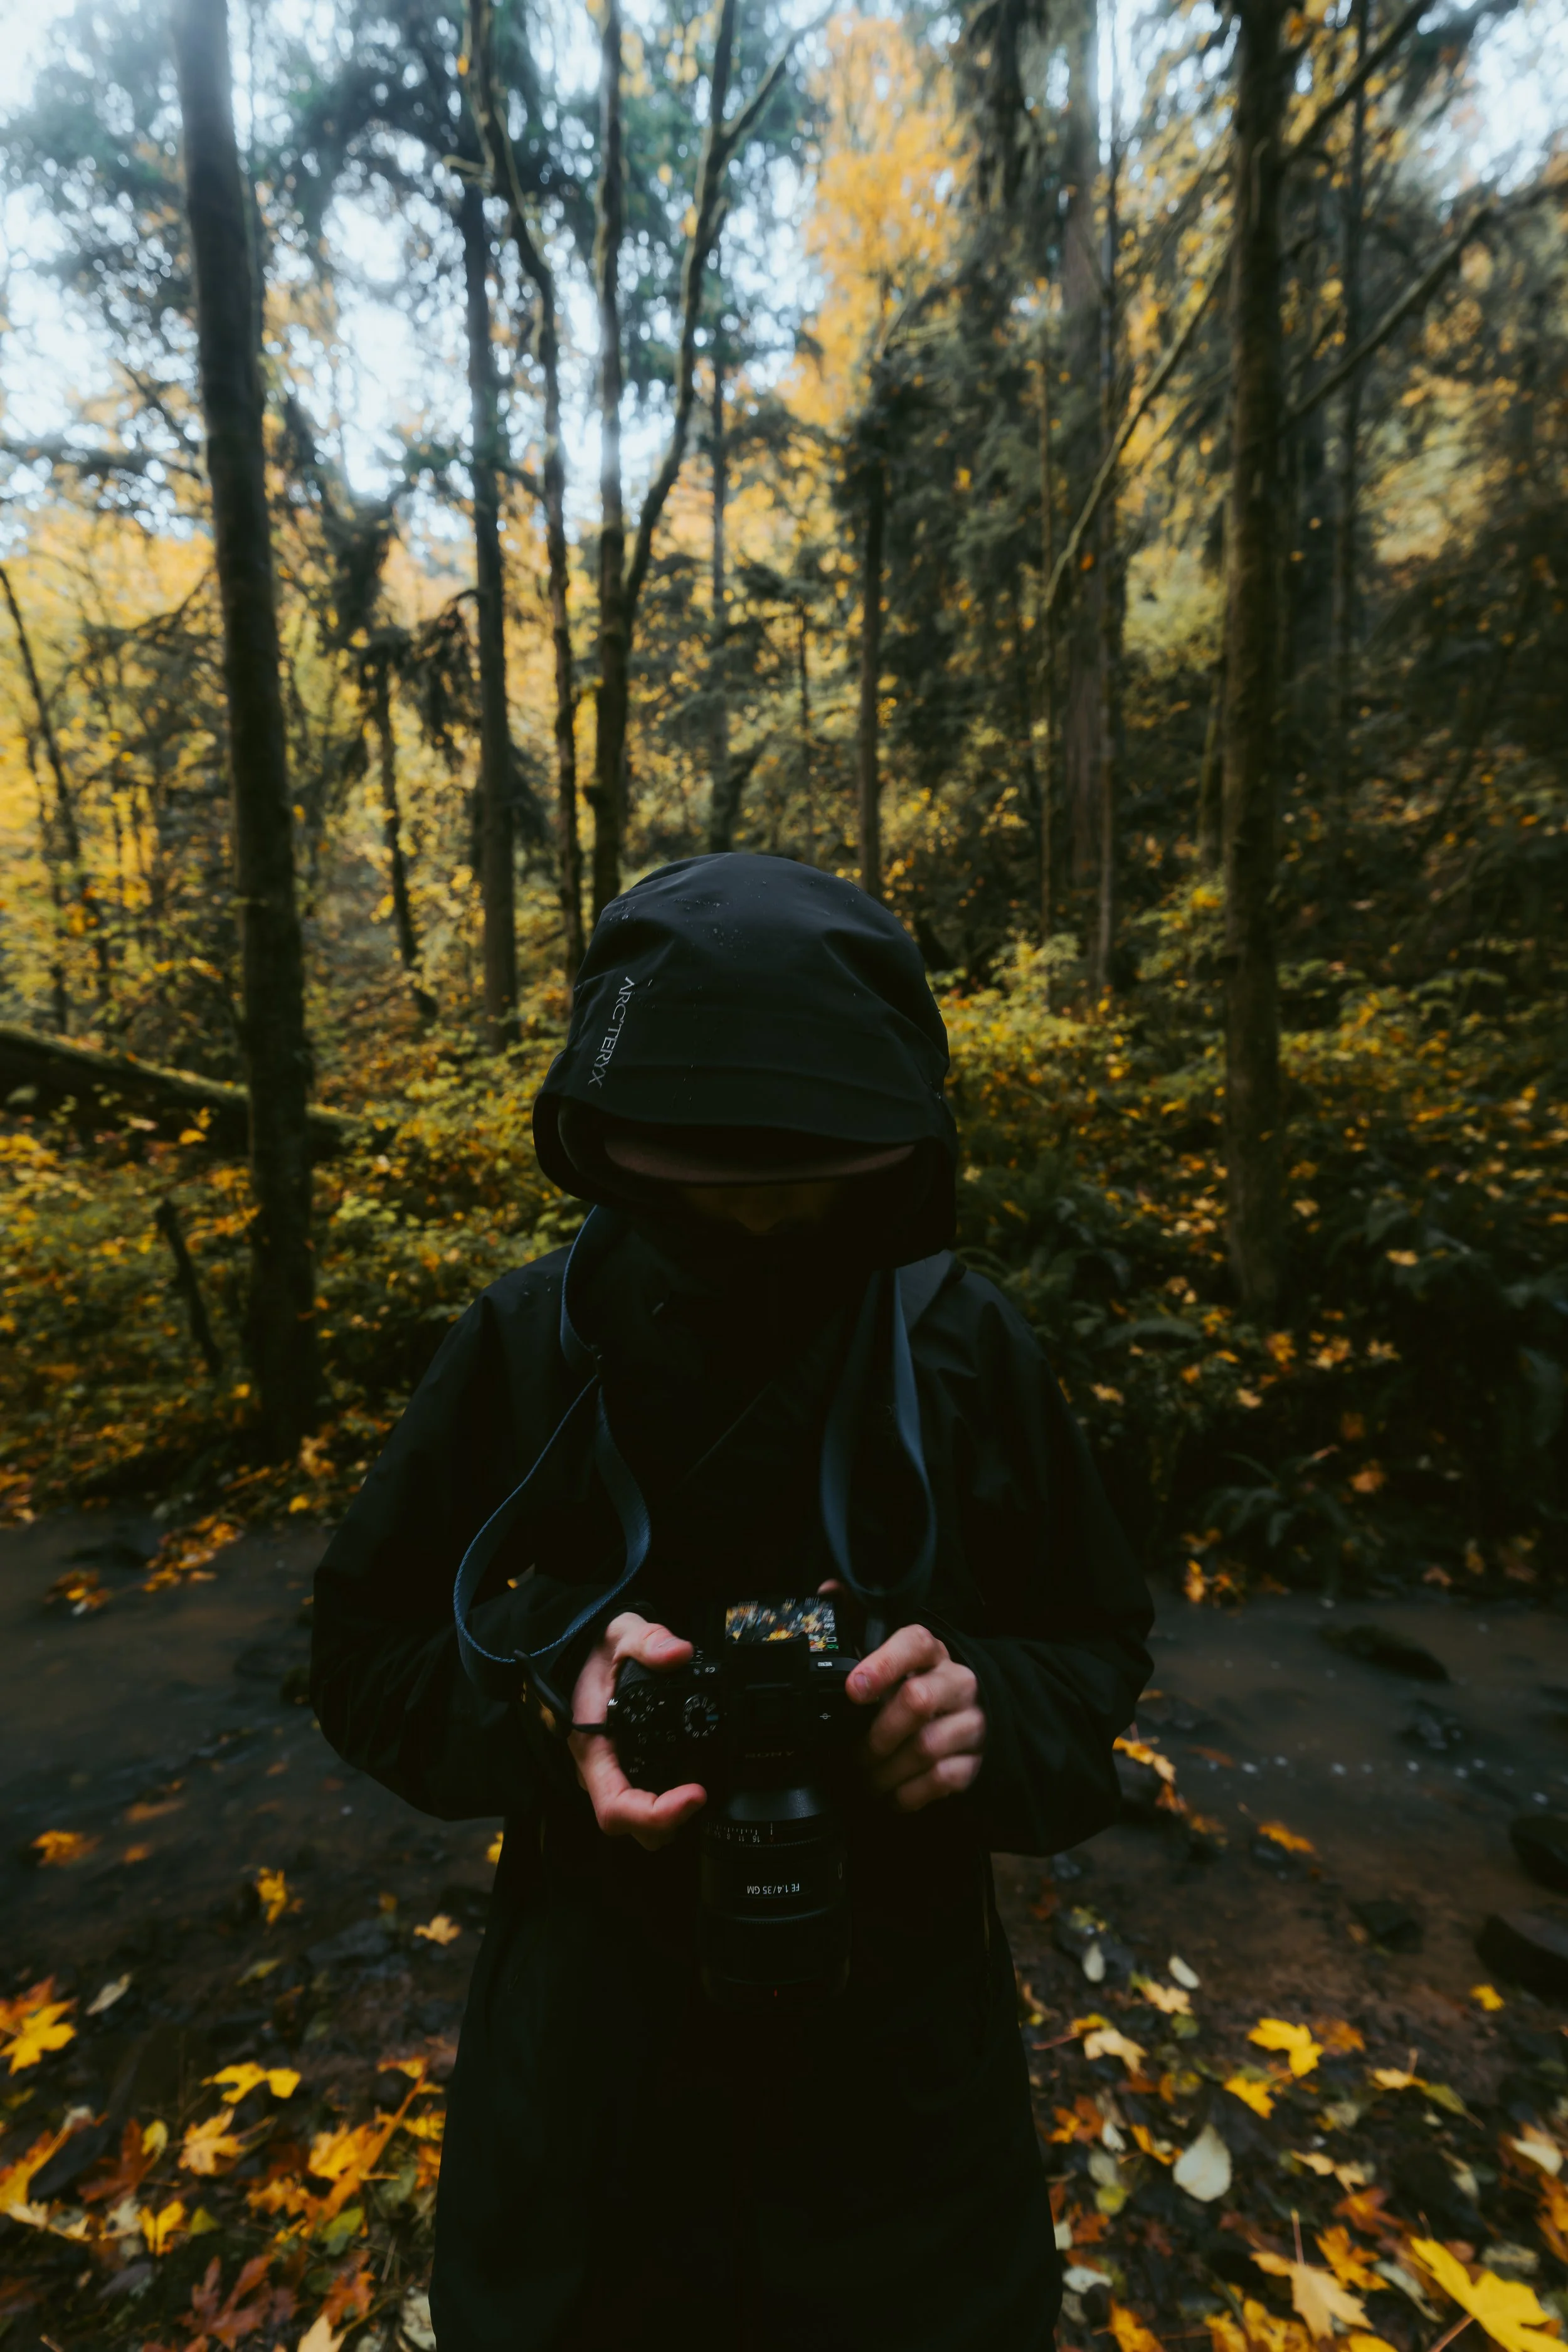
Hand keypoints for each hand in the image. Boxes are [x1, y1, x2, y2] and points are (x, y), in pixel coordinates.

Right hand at [568, 1612, 706, 1851]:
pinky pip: (642, 1802)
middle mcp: (599, 1771)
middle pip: (632, 1825)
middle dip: (670, 1822)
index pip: (616, 1806)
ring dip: (670, 1819)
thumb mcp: (621, 1634)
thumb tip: (678, 1653)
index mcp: (592, 1747)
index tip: (696, 1794)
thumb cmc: (595, 1651)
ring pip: (638, 1822)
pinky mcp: (624, 1771)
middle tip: (703, 1793)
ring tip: (699, 1791)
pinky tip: (690, 1783)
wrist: (580, 1653)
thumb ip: (648, 1641)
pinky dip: (668, 1803)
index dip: (657, 1813)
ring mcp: (611, 1774)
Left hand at [846, 1623, 986, 1812]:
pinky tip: (892, 1795)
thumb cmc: (917, 1684)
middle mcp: (957, 1682)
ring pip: (927, 1747)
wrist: (974, 1716)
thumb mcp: (891, 1656)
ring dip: (887, 1770)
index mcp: (931, 1653)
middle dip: (877, 1734)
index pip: (914, 1644)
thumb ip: (858, 1624)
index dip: (882, 1664)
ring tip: (867, 1779)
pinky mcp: (978, 1758)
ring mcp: (972, 1721)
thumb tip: (827, 1591)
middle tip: (854, 1755)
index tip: (852, 1690)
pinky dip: (911, 1793)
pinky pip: (943, 1779)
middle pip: (917, 1701)